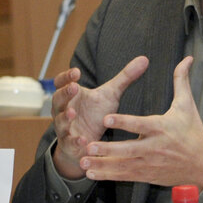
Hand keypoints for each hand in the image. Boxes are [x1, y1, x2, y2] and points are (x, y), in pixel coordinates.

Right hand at [51, 56, 148, 179]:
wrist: (89, 139)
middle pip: (58, 99)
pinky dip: (75, 142)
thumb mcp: (111, 94)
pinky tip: (83, 140)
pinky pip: (69, 142)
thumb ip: (125, 77)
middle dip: (65, 93)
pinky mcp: (69, 144)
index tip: (77, 71)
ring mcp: (65, 127)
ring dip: (65, 117)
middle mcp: (64, 109)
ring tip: (72, 113)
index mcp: (72, 95)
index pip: (62, 82)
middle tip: (74, 87)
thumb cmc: (96, 113)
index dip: (67, 76)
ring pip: (60, 121)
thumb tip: (144, 59)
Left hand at [78, 56, 202, 188]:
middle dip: (107, 148)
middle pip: (128, 148)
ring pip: (122, 165)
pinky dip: (108, 175)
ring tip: (83, 160)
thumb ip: (181, 81)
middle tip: (89, 144)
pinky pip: (125, 176)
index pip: (139, 124)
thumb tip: (187, 59)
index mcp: (161, 127)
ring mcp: (149, 163)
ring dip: (102, 164)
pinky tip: (92, 173)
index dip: (123, 122)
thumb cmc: (193, 132)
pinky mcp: (147, 174)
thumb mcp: (187, 105)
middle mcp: (154, 147)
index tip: (106, 118)